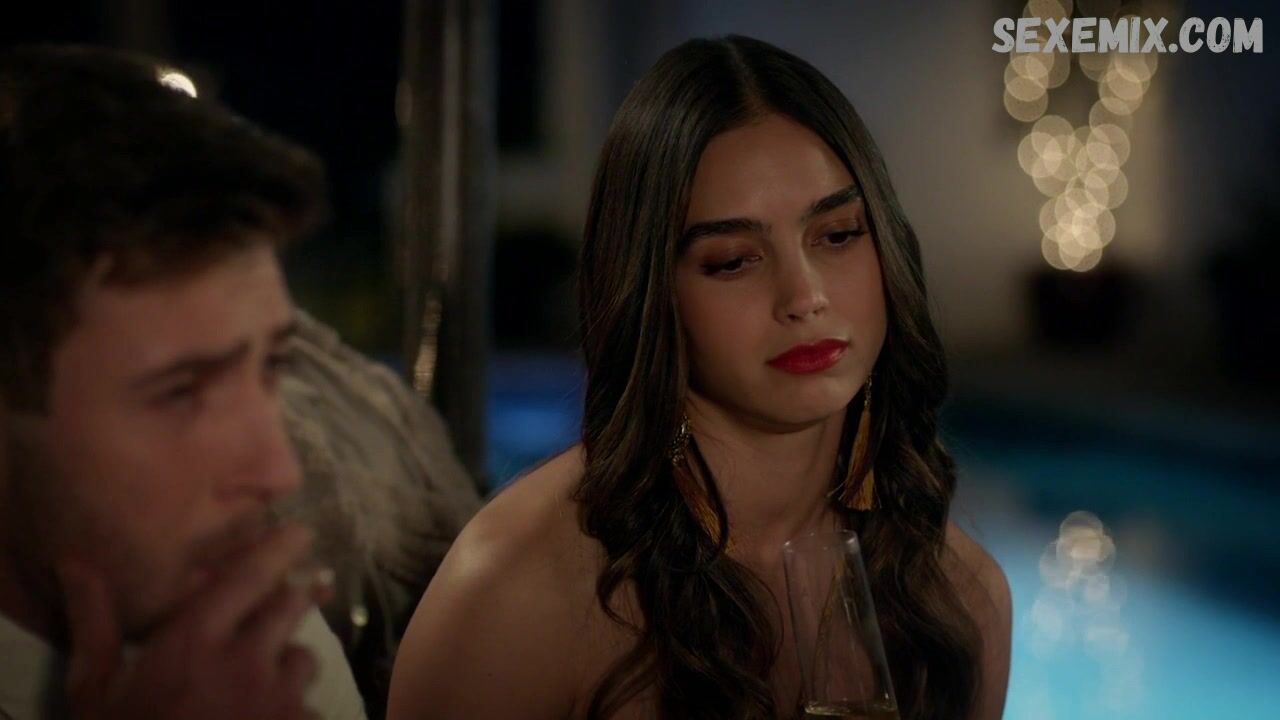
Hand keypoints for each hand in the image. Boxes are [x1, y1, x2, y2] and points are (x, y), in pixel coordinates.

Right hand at [61, 525, 326, 719]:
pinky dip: (294, 711)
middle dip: (296, 595)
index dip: (279, 548)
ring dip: (290, 661)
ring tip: (268, 678)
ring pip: (303, 659)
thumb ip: (97, 625)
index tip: (301, 531)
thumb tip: (77, 564)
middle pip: (290, 607)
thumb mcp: (95, 693)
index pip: (249, 576)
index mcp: (195, 642)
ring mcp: (280, 699)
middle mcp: (247, 660)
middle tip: (305, 587)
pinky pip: (310, 708)